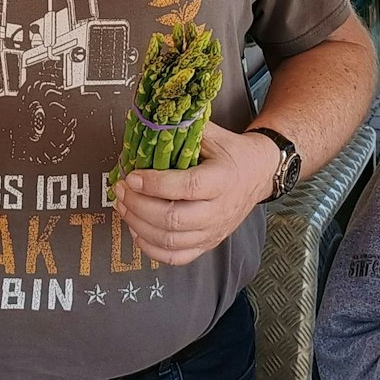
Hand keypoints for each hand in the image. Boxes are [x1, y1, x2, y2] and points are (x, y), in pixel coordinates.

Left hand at [113, 123, 271, 265]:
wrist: (258, 174)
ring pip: (171, 241)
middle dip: (139, 206)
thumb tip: (150, 121)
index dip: (156, 184)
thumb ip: (185, 128)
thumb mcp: (214, 134)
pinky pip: (176, 258)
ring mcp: (214, 231)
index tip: (132, 175)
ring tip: (123, 205)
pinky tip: (137, 230)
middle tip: (121, 189)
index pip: (187, 187)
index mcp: (223, 179)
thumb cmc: (231, 153)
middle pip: (174, 219)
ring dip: (139, 225)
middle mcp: (219, 210)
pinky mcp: (208, 244)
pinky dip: (151, 248)